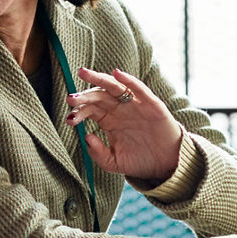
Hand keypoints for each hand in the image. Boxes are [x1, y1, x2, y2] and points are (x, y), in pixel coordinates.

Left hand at [67, 68, 181, 183]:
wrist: (167, 164)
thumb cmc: (139, 160)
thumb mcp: (114, 162)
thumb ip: (98, 154)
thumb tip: (86, 137)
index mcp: (108, 120)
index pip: (90, 110)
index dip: (79, 113)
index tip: (69, 119)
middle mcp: (119, 109)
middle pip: (98, 96)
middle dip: (84, 96)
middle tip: (71, 98)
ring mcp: (134, 104)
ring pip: (114, 87)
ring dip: (99, 79)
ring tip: (84, 73)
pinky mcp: (150, 104)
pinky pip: (138, 89)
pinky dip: (128, 80)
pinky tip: (116, 74)